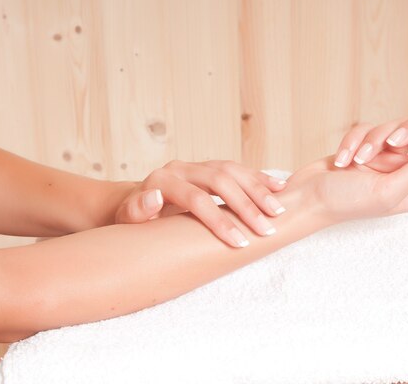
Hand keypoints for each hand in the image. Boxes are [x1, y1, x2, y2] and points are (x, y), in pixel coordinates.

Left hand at [113, 160, 286, 247]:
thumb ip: (138, 210)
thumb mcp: (128, 219)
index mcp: (163, 180)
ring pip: (233, 170)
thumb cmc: (135, 219)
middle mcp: (182, 168)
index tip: (239, 242)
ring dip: (258, 189)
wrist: (137, 203)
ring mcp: (198, 165)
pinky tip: (279, 187)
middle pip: (220, 180)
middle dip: (245, 205)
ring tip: (279, 210)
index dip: (219, 220)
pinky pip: (238, 169)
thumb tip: (153, 198)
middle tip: (265, 229)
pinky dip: (259, 177)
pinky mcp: (210, 167)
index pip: (196, 198)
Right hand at [287, 118, 407, 224]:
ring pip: (394, 127)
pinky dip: (353, 141)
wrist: (307, 198)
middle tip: (392, 142)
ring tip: (357, 160)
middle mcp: (406, 172)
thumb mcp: (390, 188)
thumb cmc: (346, 202)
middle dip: (406, 132)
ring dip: (372, 139)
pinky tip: (342, 160)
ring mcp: (384, 159)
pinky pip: (368, 129)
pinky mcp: (363, 148)